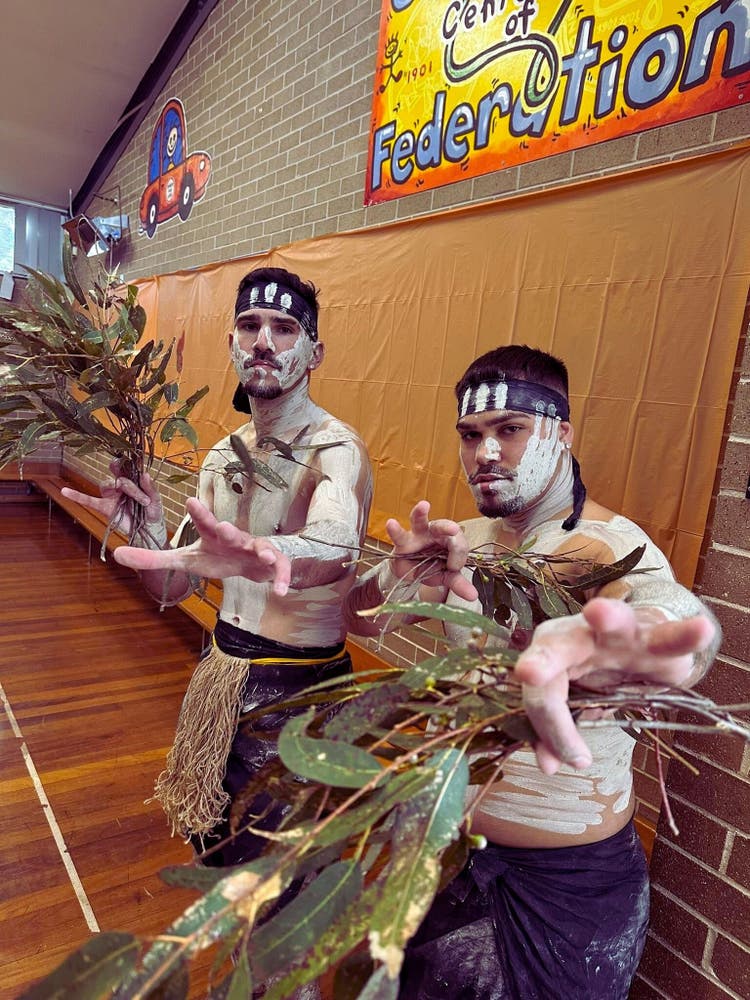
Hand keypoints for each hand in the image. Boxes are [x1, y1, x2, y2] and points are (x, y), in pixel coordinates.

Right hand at [60, 460, 165, 544]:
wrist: (148, 532)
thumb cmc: (153, 513)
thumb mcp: (156, 500)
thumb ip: (150, 488)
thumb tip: (145, 474)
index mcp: (133, 480)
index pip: (128, 468)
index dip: (131, 468)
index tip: (141, 476)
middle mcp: (120, 485)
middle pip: (118, 477)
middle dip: (129, 484)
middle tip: (140, 496)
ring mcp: (111, 496)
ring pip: (107, 485)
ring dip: (121, 491)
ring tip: (139, 503)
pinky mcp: (105, 507)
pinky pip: (88, 500)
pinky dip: (76, 495)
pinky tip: (65, 491)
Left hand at [113, 497, 290, 596]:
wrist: (251, 565)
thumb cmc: (216, 557)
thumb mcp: (185, 559)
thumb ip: (154, 557)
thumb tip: (115, 553)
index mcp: (212, 534)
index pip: (203, 522)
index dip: (199, 513)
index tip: (191, 501)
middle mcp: (234, 537)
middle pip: (231, 532)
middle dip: (228, 530)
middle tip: (223, 527)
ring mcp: (255, 549)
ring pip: (260, 547)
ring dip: (263, 551)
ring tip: (265, 556)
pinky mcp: (272, 563)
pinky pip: (279, 570)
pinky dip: (281, 580)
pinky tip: (281, 592)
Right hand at [385, 500, 476, 602]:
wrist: (409, 573)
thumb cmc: (430, 567)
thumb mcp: (445, 577)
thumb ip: (458, 583)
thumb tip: (473, 596)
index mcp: (449, 541)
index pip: (458, 544)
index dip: (458, 556)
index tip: (453, 568)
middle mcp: (435, 533)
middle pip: (444, 526)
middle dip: (449, 527)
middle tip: (454, 530)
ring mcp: (417, 535)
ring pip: (420, 521)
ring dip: (421, 513)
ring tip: (424, 505)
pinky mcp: (402, 541)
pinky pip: (399, 534)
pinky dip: (394, 529)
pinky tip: (391, 523)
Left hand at [514, 597, 716, 774]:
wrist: (644, 648)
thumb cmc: (601, 676)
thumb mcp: (578, 705)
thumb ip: (558, 731)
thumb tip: (549, 766)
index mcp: (551, 653)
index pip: (541, 694)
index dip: (546, 728)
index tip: (555, 764)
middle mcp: (578, 635)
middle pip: (555, 647)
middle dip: (542, 660)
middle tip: (528, 673)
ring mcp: (619, 631)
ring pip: (612, 622)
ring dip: (606, 617)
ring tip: (598, 613)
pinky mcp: (658, 634)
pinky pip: (672, 636)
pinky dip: (685, 634)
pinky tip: (701, 629)